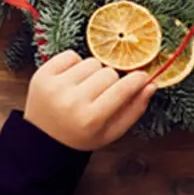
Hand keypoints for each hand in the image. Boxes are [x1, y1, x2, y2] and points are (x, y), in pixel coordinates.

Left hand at [24, 51, 155, 150]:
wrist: (42, 139)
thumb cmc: (82, 135)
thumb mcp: (111, 132)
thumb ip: (134, 109)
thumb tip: (151, 84)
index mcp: (91, 119)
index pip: (123, 89)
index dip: (136, 80)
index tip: (141, 77)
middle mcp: (72, 101)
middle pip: (108, 73)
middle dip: (110, 81)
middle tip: (101, 94)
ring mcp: (55, 87)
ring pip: (91, 62)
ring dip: (92, 72)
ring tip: (84, 88)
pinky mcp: (42, 75)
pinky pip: (71, 55)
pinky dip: (74, 64)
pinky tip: (71, 80)